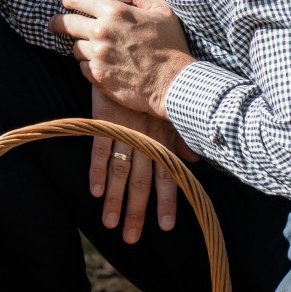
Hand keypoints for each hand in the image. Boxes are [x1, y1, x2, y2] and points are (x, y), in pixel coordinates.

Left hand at [51, 0, 193, 118]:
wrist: (174, 83)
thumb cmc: (171, 45)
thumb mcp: (161, 9)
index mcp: (115, 11)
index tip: (67, 3)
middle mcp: (101, 32)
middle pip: (65, 23)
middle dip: (58, 23)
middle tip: (54, 24)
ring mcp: (97, 55)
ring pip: (75, 47)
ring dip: (82, 46)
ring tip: (96, 49)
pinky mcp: (97, 76)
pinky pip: (82, 67)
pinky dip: (89, 65)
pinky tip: (103, 65)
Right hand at [87, 84, 196, 244]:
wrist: (133, 53)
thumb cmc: (157, 82)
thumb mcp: (172, 110)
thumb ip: (181, 137)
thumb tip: (194, 161)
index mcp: (163, 137)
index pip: (168, 175)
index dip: (167, 201)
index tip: (165, 227)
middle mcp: (145, 137)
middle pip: (141, 181)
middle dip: (137, 211)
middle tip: (131, 238)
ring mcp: (124, 129)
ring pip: (120, 171)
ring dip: (115, 200)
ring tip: (110, 225)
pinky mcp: (104, 118)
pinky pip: (100, 148)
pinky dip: (98, 170)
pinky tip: (96, 192)